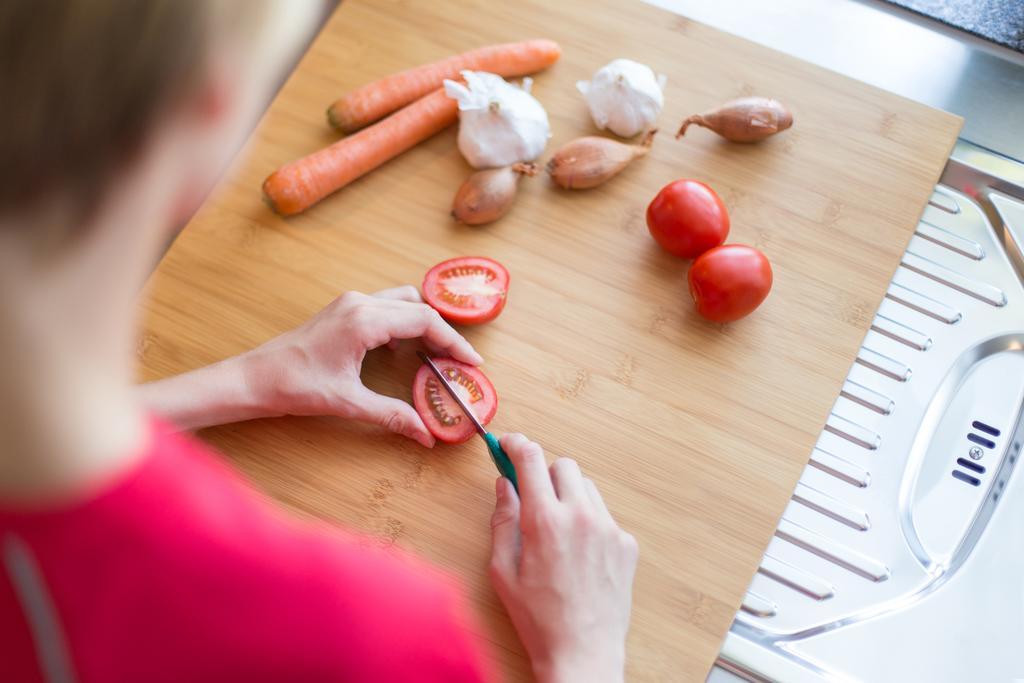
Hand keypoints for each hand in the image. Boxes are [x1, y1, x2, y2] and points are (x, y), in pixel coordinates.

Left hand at [244, 286, 481, 446]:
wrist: (253, 378)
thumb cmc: (294, 387)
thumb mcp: (349, 403)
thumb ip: (393, 415)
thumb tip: (426, 435)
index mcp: (364, 320)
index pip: (424, 321)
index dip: (454, 342)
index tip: (472, 363)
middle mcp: (360, 303)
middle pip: (419, 307)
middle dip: (444, 334)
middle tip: (461, 362)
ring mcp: (350, 303)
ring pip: (403, 301)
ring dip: (424, 324)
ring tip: (438, 354)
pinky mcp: (343, 310)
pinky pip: (386, 307)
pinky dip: (404, 323)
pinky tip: (403, 350)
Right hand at [489, 434, 638, 682]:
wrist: (583, 652)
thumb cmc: (538, 618)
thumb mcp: (503, 571)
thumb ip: (503, 521)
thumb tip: (504, 485)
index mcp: (545, 521)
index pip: (531, 459)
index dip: (516, 444)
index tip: (508, 444)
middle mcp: (581, 517)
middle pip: (564, 465)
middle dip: (545, 474)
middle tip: (533, 498)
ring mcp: (609, 529)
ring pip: (587, 488)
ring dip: (568, 496)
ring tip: (557, 531)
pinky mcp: (626, 544)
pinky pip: (604, 516)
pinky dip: (589, 522)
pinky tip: (579, 554)